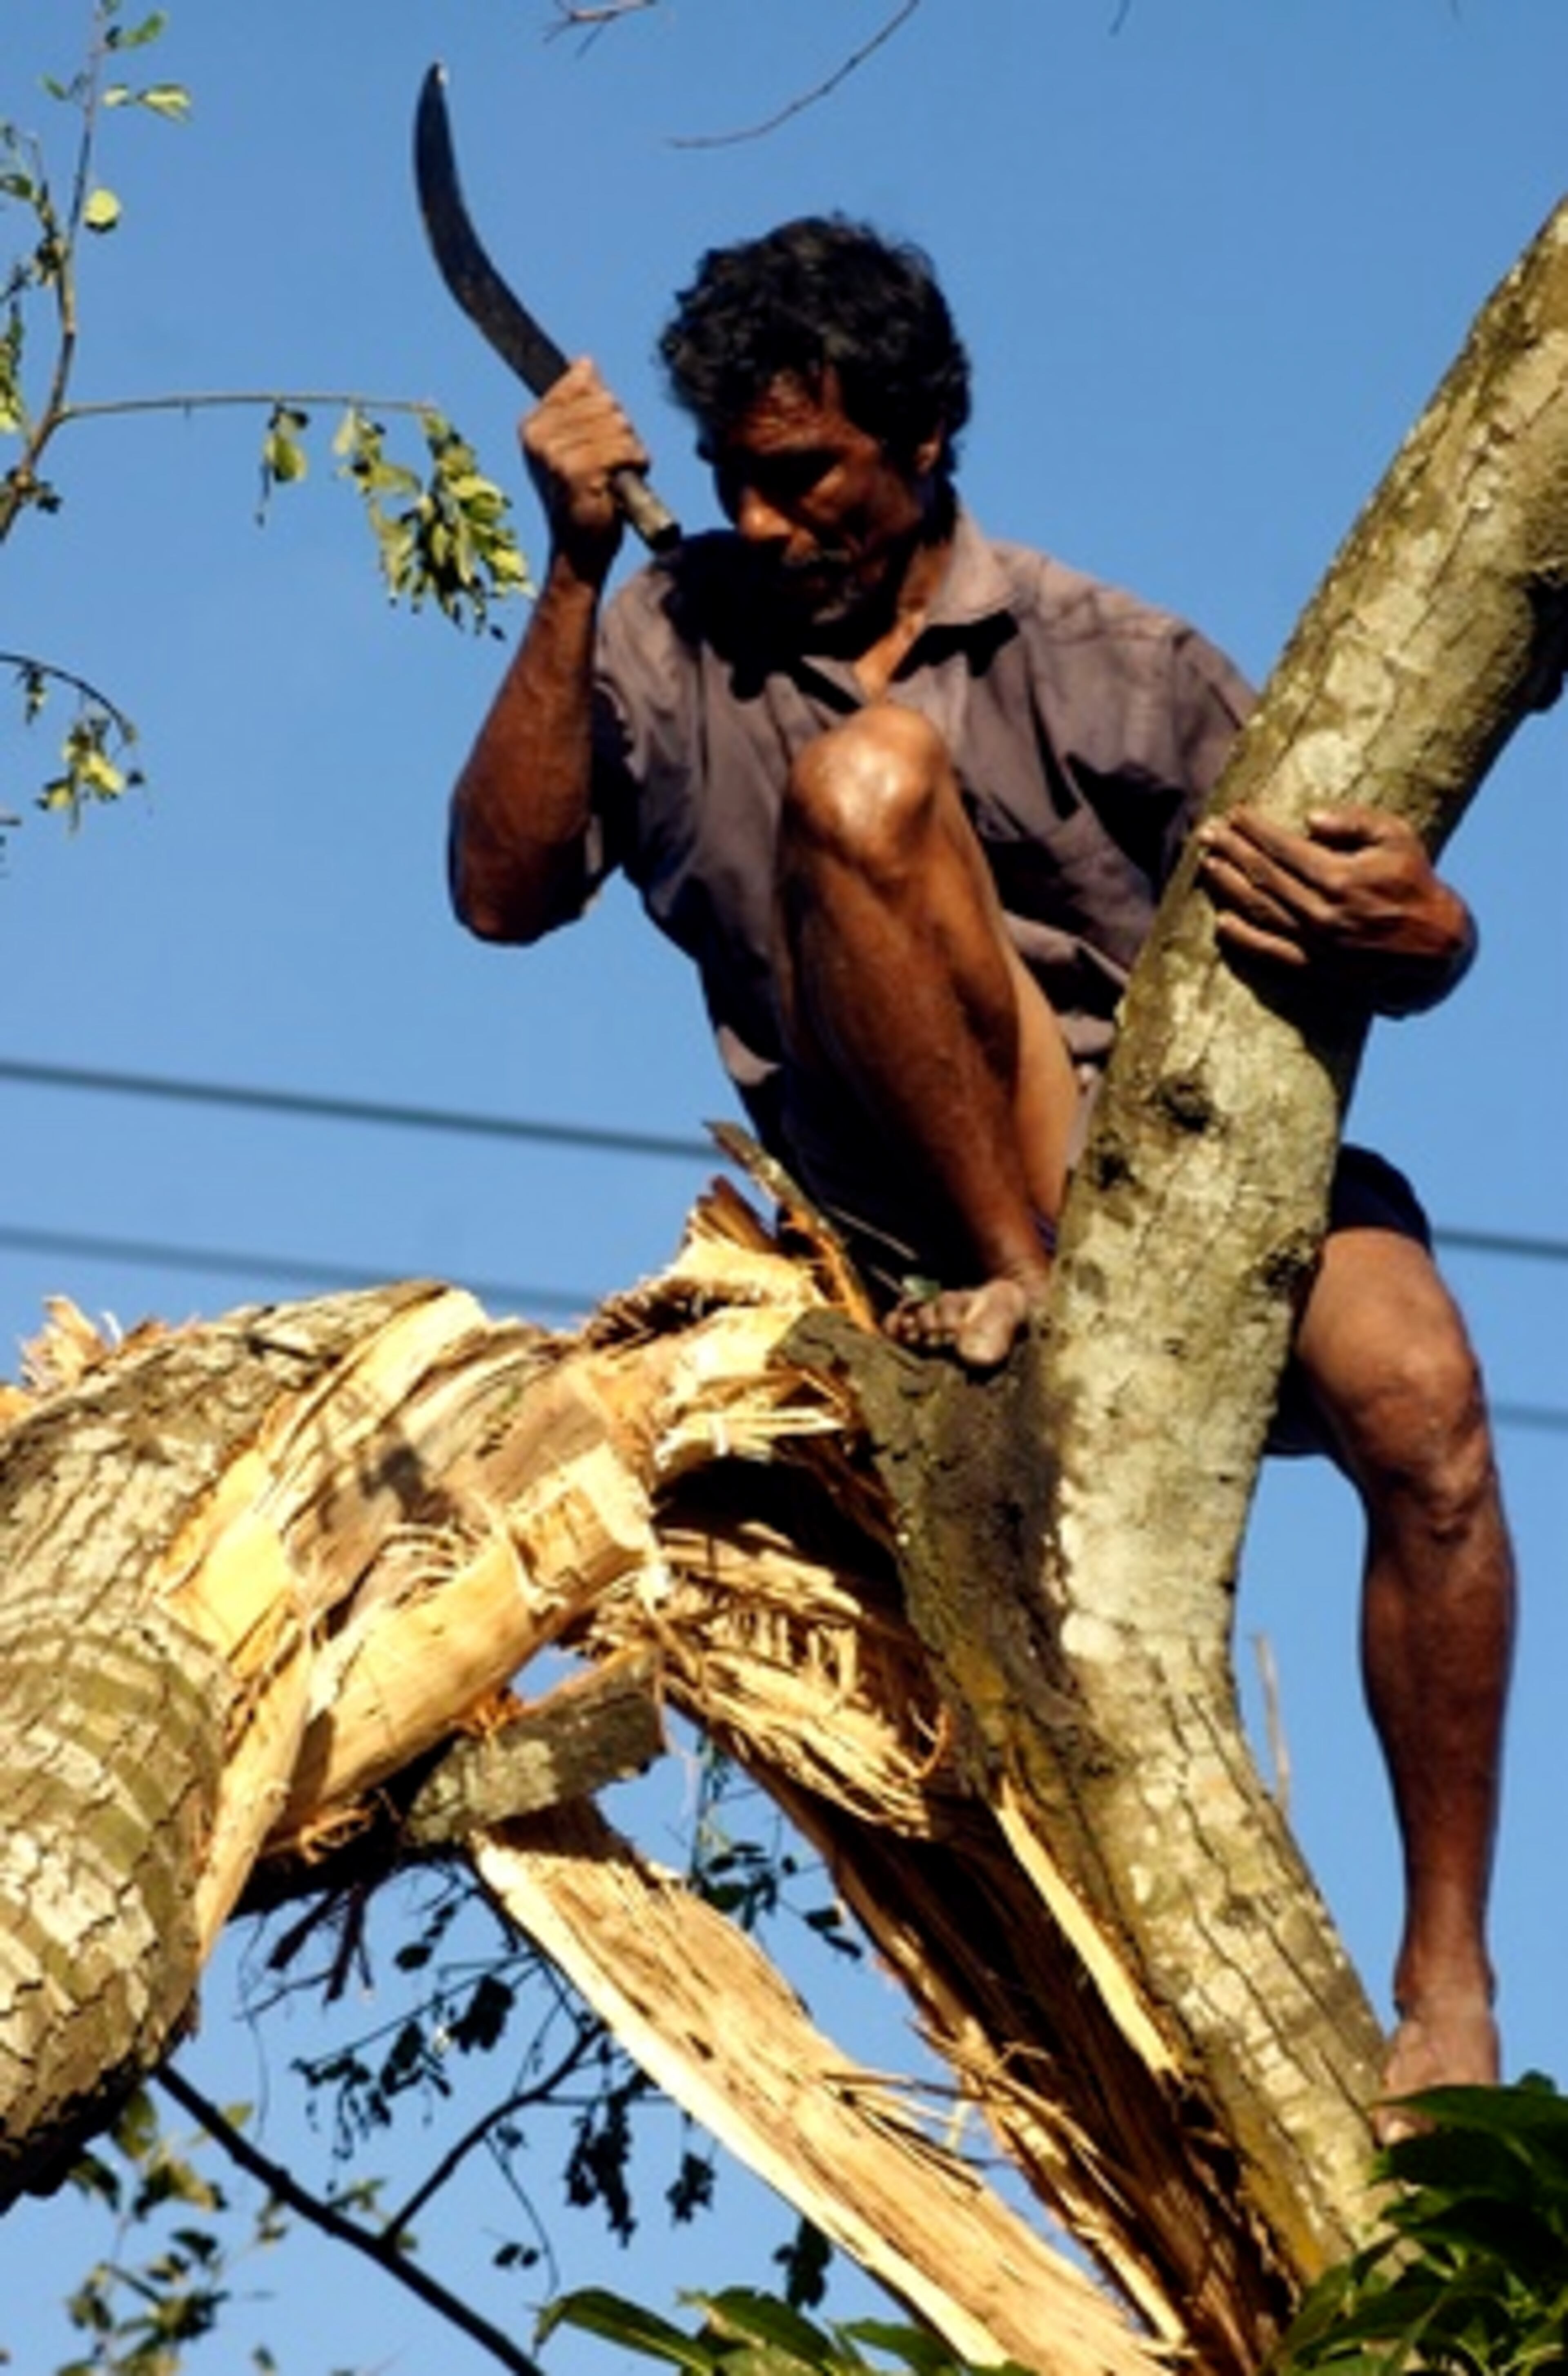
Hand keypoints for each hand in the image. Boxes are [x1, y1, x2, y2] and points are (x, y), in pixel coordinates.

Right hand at [520, 358, 649, 581]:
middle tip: (607, 466)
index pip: (582, 381)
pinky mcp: (577, 472)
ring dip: (628, 452)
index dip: (604, 411)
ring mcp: (556, 454)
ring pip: (618, 425)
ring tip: (612, 477)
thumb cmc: (584, 497)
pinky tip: (617, 486)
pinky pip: (624, 450)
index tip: (595, 442)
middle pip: (605, 401)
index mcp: (532, 423)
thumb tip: (585, 363)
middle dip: (619, 433)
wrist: (578, 548)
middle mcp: (539, 435)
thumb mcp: (578, 443)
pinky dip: (634, 466)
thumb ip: (580, 403)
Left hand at [1194, 804, 1474, 1014]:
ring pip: (1259, 910)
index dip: (1254, 829)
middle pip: (1263, 876)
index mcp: (1339, 876)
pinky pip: (1270, 953)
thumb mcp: (1398, 838)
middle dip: (1232, 851)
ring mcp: (1315, 943)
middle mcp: (1321, 911)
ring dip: (1228, 887)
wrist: (1436, 947)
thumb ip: (1355, 822)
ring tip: (1206, 865)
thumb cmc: (1416, 883)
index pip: (1282, 848)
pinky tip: (1221, 922)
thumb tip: (1309, 818)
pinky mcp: (1315, 968)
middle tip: (1206, 833)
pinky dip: (1243, 938)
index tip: (1233, 814)